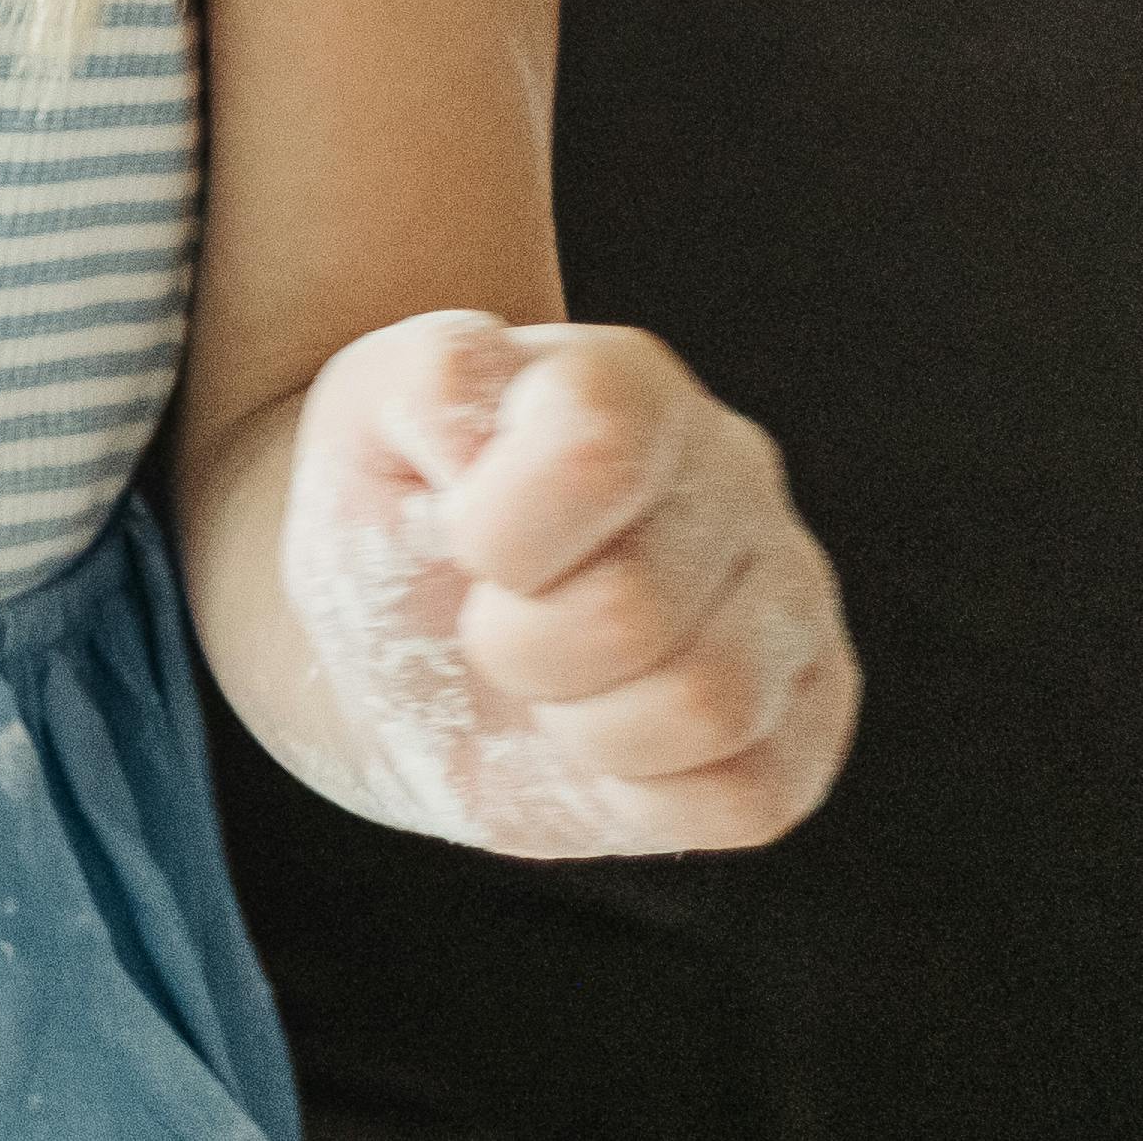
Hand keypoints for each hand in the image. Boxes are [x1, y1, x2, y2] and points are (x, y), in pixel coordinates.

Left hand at [279, 310, 855, 855]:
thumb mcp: (365, 420)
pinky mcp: (813, 714)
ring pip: (709, 706)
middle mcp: (735, 473)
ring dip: (581, 728)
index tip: (459, 544)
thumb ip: (428, 385)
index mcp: (627, 381)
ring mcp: (790, 594)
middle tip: (488, 628)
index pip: (598, 449)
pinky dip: (641, 796)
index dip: (500, 534)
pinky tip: (604, 742)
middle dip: (516, 648)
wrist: (403, 639)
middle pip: (634, 608)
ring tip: (549, 687)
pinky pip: (747, 796)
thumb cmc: (395, 515)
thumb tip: (498, 440)